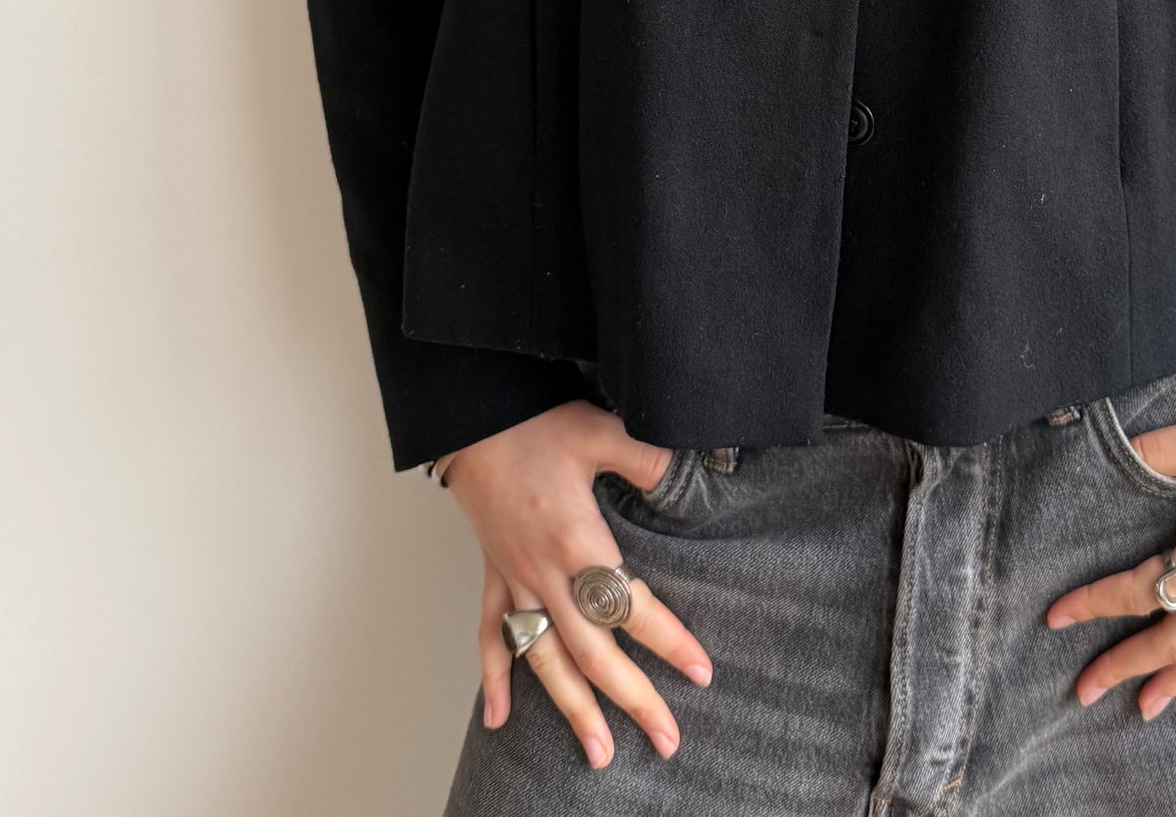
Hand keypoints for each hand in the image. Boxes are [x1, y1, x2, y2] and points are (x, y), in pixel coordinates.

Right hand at [442, 400, 713, 766]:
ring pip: (545, 660)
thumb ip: (650, 459)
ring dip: (572, 710)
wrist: (474, 420)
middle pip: (593, 653)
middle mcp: (546, 574)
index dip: (668, 641)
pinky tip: (499, 720)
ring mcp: (516, 581)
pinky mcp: (493, 576)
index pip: (631, 606)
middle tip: (667, 741)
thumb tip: (697, 472)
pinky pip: (491, 637)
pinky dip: (494, 680)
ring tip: (598, 754)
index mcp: (579, 542)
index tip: (700, 673)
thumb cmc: (538, 425)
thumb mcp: (603, 433)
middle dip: (632, 700)